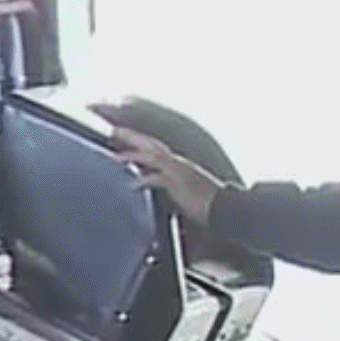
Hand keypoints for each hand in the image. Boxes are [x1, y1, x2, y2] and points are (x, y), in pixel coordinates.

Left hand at [110, 129, 225, 228]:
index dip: (140, 140)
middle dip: (132, 136)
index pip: (156, 147)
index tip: (124, 135)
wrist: (224, 209)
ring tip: (115, 157)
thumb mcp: (186, 191)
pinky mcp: (177, 183)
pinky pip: (157, 178)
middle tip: (115, 131)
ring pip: (152, 155)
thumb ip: (170, 186)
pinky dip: (143, 180)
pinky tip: (132, 185)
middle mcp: (178, 163)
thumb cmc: (208, 203)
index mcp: (180, 164)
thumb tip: (155, 188)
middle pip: (152, 144)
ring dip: (132, 154)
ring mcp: (178, 171)